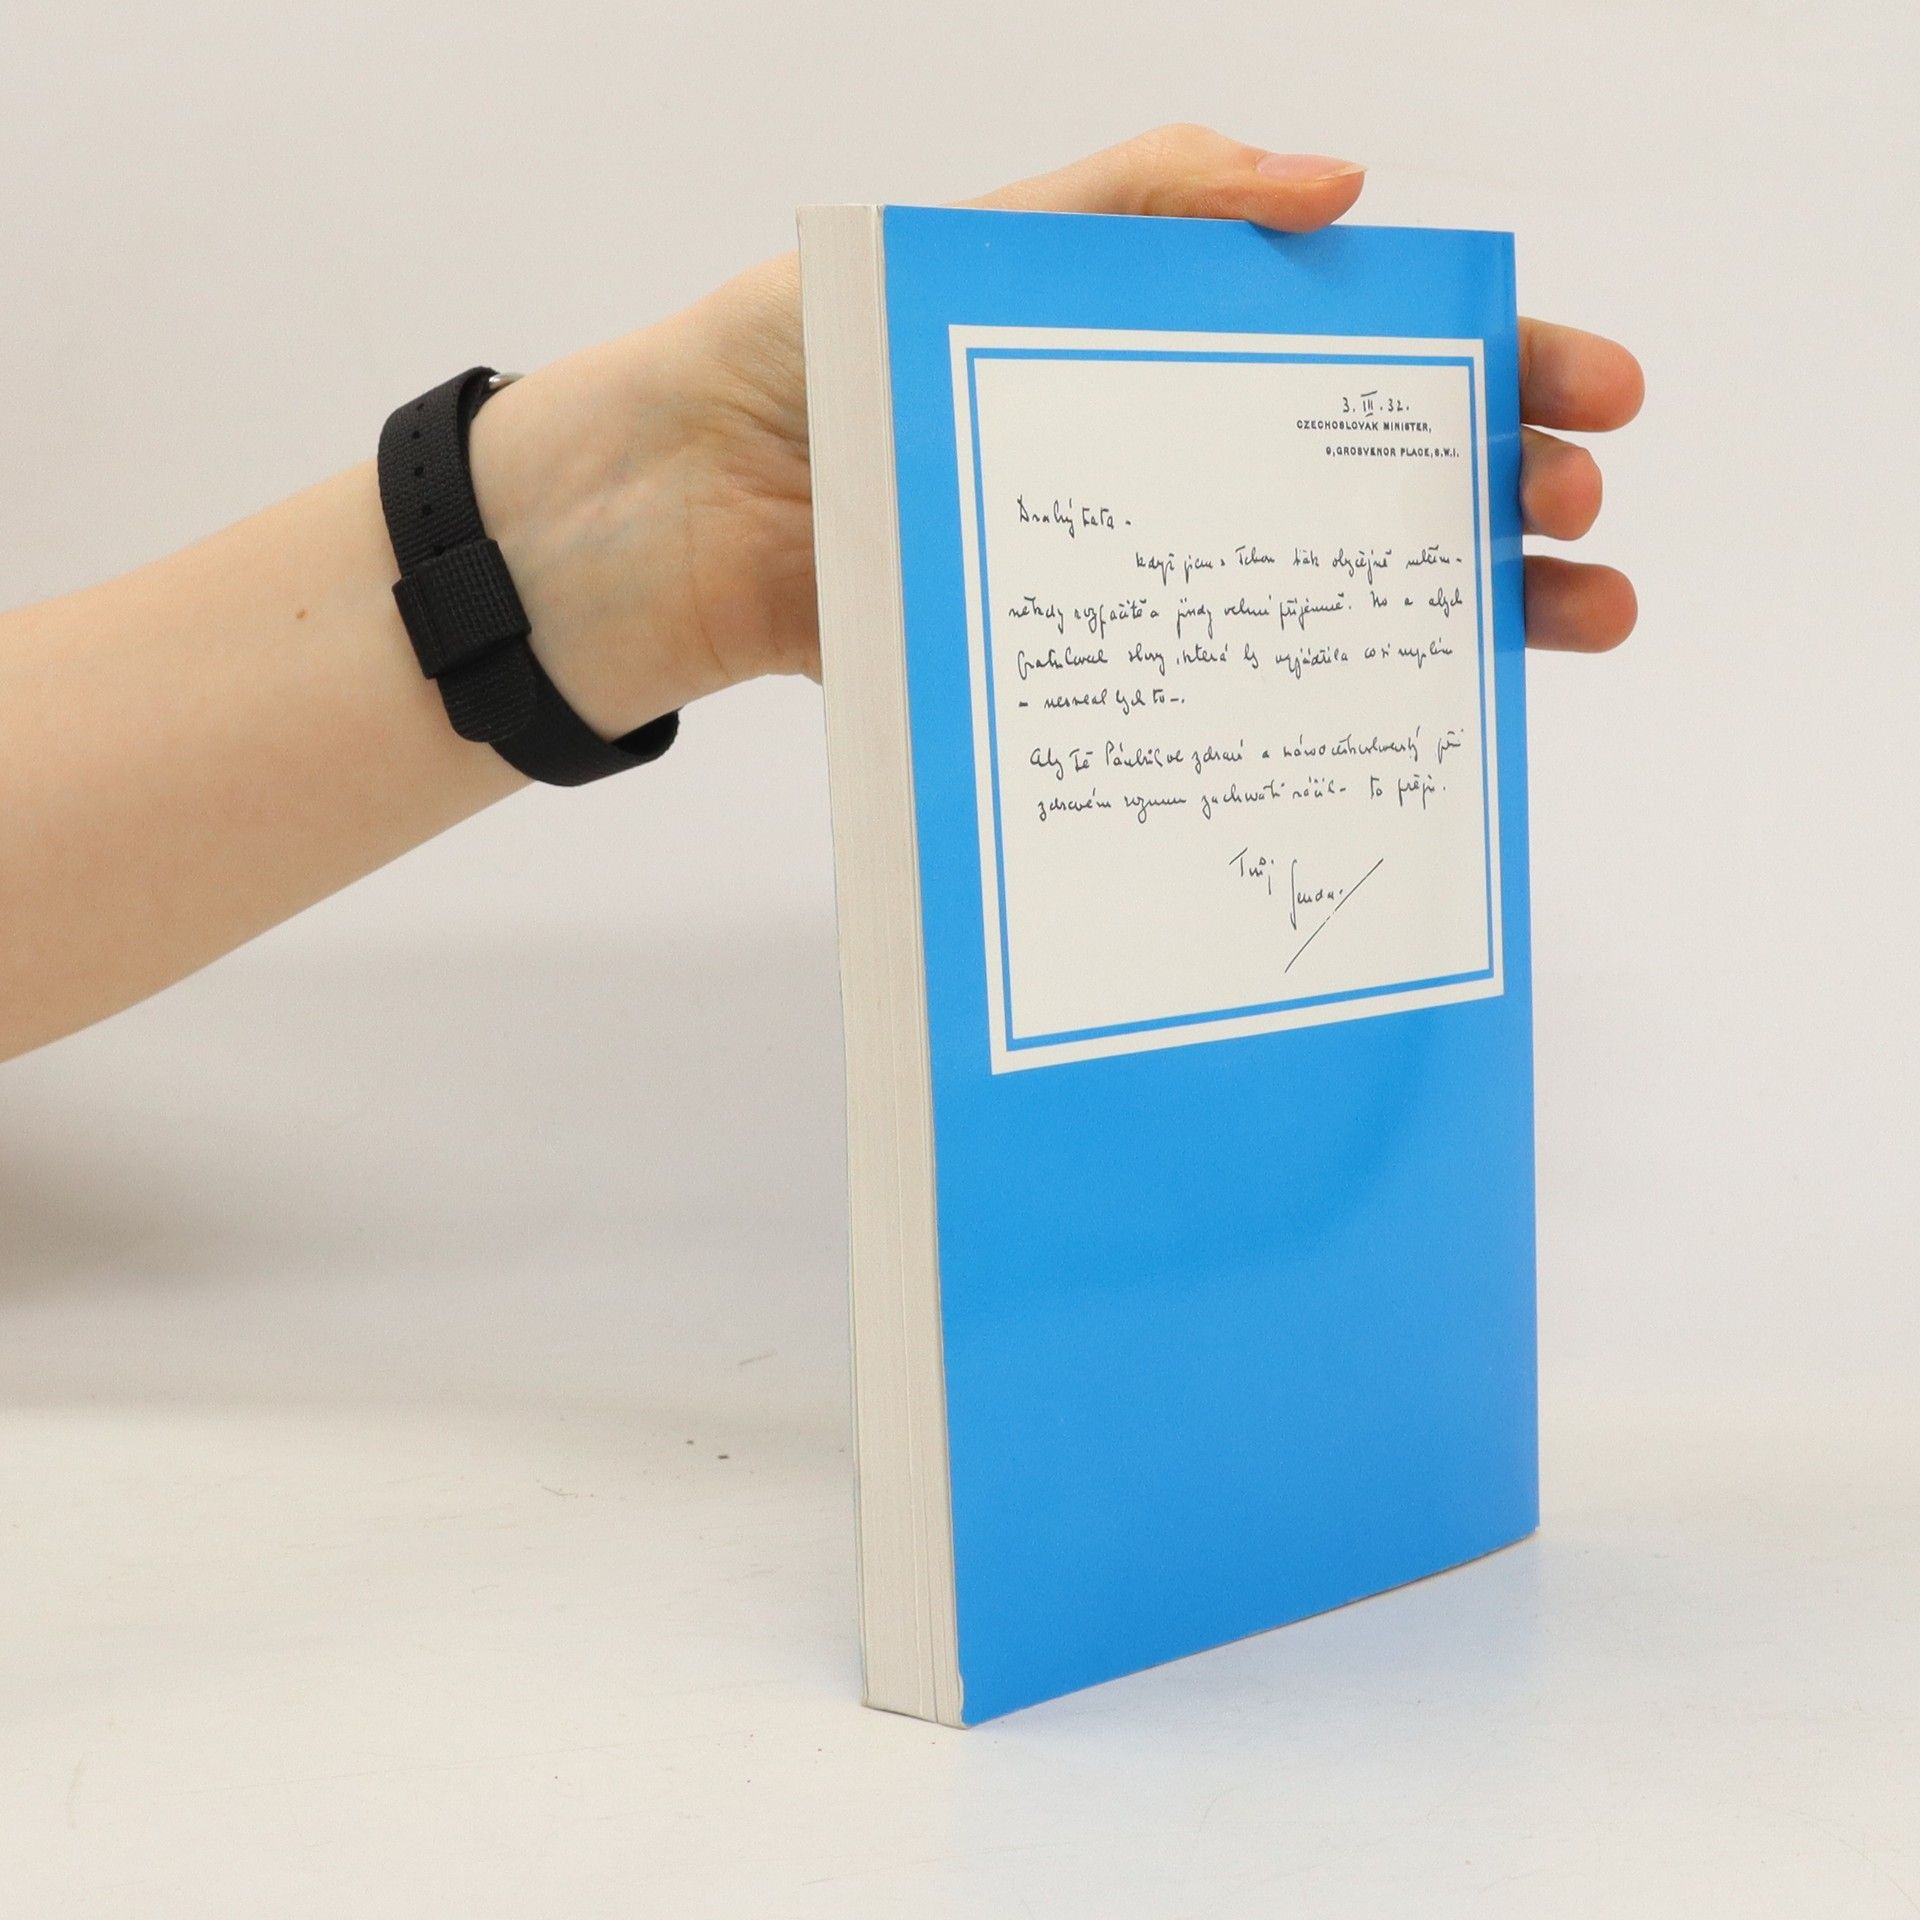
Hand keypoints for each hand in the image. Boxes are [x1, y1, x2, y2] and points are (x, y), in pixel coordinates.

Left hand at [478, 125, 1642, 737]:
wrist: (666, 518)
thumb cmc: (798, 359)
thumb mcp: (977, 245)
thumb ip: (1148, 200)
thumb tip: (1344, 188)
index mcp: (1156, 357)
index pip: (1360, 354)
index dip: (1486, 365)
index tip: (1586, 392)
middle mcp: (1160, 473)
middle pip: (1366, 483)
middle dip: (1497, 496)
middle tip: (1577, 520)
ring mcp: (1124, 586)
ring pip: (1313, 601)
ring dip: (1450, 612)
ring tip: (1561, 621)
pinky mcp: (1068, 682)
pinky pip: (1201, 698)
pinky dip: (1298, 712)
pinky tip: (1395, 725)